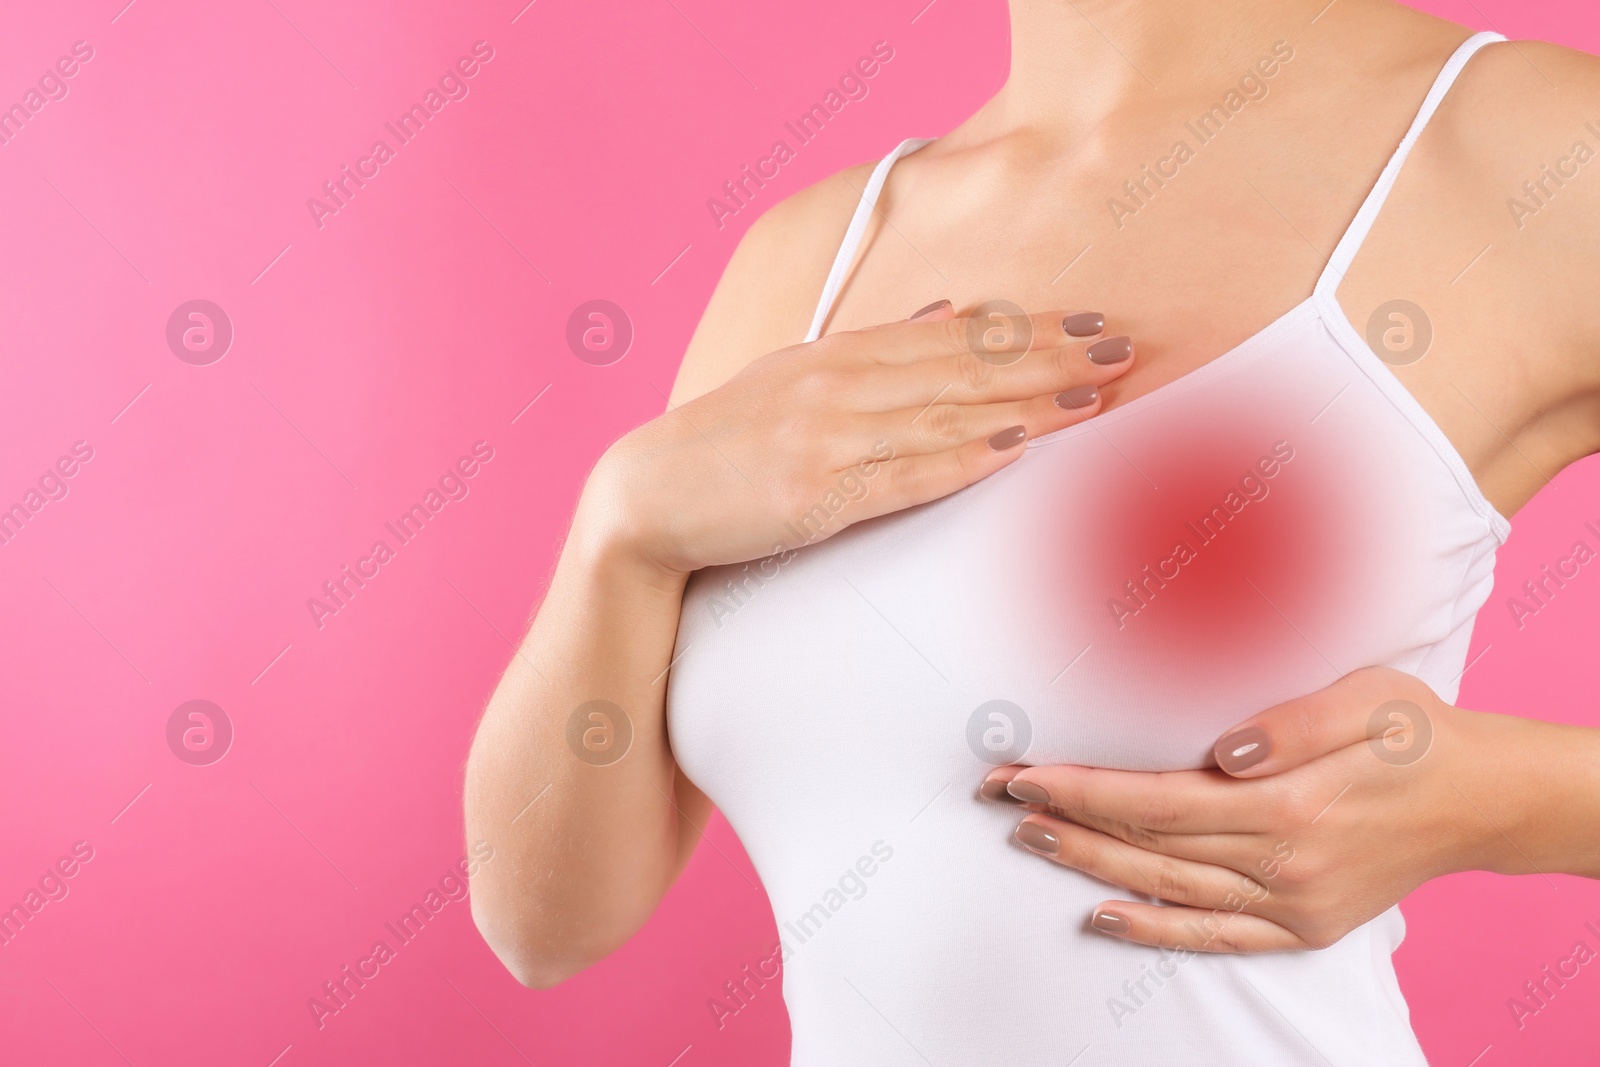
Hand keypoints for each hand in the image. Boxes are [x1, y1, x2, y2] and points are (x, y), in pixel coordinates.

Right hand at [580, 302, 1133, 576]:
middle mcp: (836, 386)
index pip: (949, 336)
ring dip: (1025, 405)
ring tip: (1093, 398)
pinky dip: (961, 459)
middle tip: (1119, 349)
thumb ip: (870, 347)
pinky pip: (903, 475)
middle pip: (962, 367)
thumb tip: (945, 313)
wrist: (645, 500)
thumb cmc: (723, 444)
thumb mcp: (791, 376)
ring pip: (946, 416)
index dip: (1025, 330)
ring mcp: (826, 439)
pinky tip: (1013, 447)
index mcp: (835, 355)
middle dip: (1046, 357)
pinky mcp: (814, 495)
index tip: (1087, 324)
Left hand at [979, 666, 1536, 952]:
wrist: (1483, 799)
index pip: (1156, 799)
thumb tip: (1226, 748)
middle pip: (1146, 843)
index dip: (1083, 788)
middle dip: (1064, 817)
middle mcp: (1284, 862)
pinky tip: (1101, 914)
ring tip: (1029, 837)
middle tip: (999, 795)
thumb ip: (1294, 722)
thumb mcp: (1370, 699)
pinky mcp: (1303, 925)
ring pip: (1167, 887)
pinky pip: (1214, 935)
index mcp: (1292, 803)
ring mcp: (1292, 902)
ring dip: (1089, 863)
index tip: (1025, 770)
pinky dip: (1153, 928)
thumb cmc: (1416, 734)